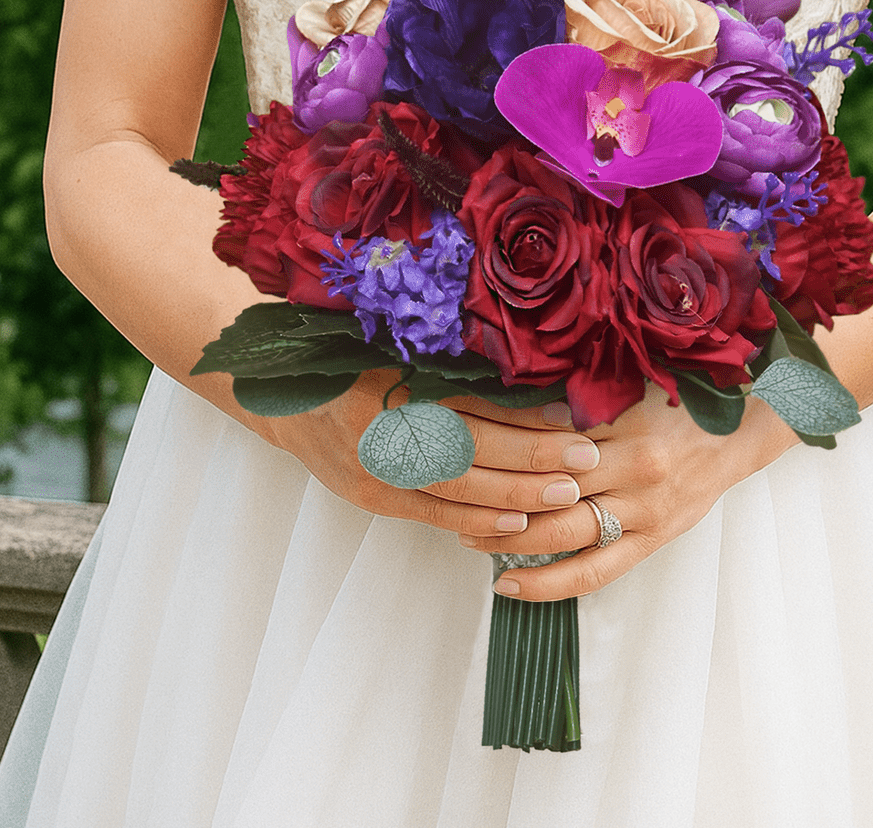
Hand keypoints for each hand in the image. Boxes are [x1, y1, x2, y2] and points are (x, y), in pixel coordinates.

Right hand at [256, 370, 600, 539]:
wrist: (286, 399)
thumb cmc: (354, 364)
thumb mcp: (400, 349)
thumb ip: (455, 364)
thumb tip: (533, 376)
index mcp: (396, 374)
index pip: (473, 399)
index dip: (525, 411)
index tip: (572, 414)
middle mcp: (384, 420)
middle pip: (472, 444)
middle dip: (533, 456)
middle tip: (586, 459)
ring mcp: (375, 462)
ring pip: (457, 485)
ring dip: (515, 493)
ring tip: (567, 494)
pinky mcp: (372, 495)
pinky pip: (433, 512)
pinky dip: (476, 519)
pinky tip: (516, 523)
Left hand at [453, 387, 797, 600]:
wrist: (740, 431)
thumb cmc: (678, 400)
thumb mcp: (629, 385)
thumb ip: (577, 397)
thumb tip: (504, 397)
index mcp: (626, 422)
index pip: (544, 438)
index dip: (496, 446)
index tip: (455, 444)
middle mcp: (635, 469)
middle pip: (546, 488)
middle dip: (492, 496)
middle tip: (450, 495)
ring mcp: (644, 511)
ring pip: (562, 534)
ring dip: (508, 539)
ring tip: (466, 538)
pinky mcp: (652, 541)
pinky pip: (593, 572)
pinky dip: (547, 584)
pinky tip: (508, 584)